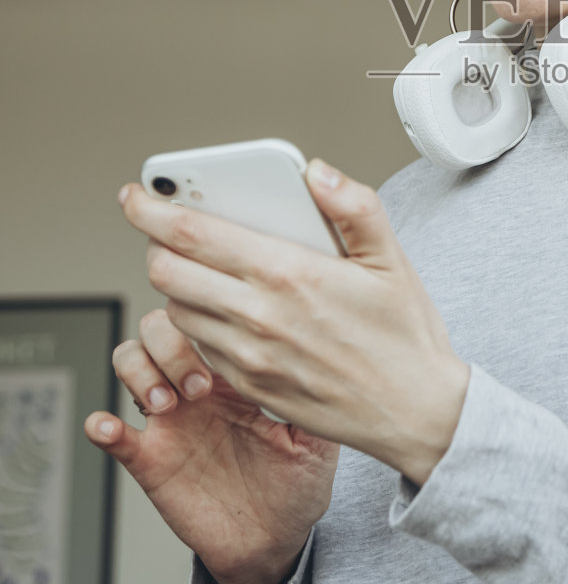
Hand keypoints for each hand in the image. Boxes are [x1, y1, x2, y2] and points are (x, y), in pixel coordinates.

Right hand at [85, 317, 337, 583]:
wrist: (274, 541)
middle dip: (171, 344)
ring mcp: (172, 421)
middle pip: (160, 328)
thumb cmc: (297, 486)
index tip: (229, 354)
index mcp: (238, 374)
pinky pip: (114, 436)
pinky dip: (101, 425)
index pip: (207, 319)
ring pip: (130, 362)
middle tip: (198, 386)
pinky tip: (108, 427)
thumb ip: (316, 399)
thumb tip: (327, 361)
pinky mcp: (151, 460)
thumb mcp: (319, 438)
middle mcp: (200, 389)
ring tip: (164, 403)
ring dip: (139, 372)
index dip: (207, 322)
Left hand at [112, 160, 469, 484]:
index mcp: (289, 274)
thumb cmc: (404, 334)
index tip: (136, 195)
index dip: (151, 209)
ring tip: (204, 268)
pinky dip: (199, 320)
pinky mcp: (251, 386)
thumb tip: (316, 171)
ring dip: (177, 284)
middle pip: (166, 271)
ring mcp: (250, 357)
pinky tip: (227, 308)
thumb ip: (353, 206)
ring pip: (177, 309)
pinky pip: (200, 346)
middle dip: (158, 244)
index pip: (192, 233)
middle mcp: (259, 316)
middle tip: (171, 230)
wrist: (415, 412)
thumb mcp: (391, 258)